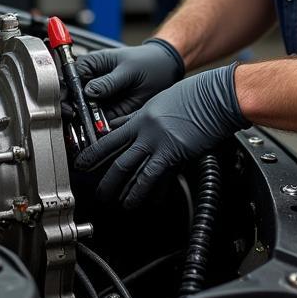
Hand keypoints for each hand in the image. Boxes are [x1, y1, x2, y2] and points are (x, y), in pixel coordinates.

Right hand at [73, 39, 183, 121]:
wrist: (167, 71)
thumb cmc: (148, 61)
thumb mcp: (130, 68)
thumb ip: (110, 81)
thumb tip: (89, 90)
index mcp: (92, 65)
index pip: (69, 78)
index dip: (65, 91)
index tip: (69, 103)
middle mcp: (92, 83)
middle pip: (72, 99)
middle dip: (71, 110)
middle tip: (76, 117)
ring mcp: (100, 99)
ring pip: (83, 114)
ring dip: (83, 122)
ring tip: (88, 127)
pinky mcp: (110, 113)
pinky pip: (99, 123)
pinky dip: (98, 129)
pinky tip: (100, 131)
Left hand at [75, 64, 246, 207]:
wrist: (214, 95)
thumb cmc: (192, 95)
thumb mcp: (158, 101)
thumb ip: (138, 116)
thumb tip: (120, 124)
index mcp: (141, 117)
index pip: (110, 138)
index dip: (93, 153)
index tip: (82, 163)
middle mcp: (146, 131)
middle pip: (118, 160)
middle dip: (106, 180)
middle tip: (99, 192)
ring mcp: (159, 143)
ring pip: (134, 172)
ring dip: (124, 191)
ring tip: (118, 203)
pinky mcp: (174, 153)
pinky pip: (154, 176)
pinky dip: (147, 191)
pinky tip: (144, 201)